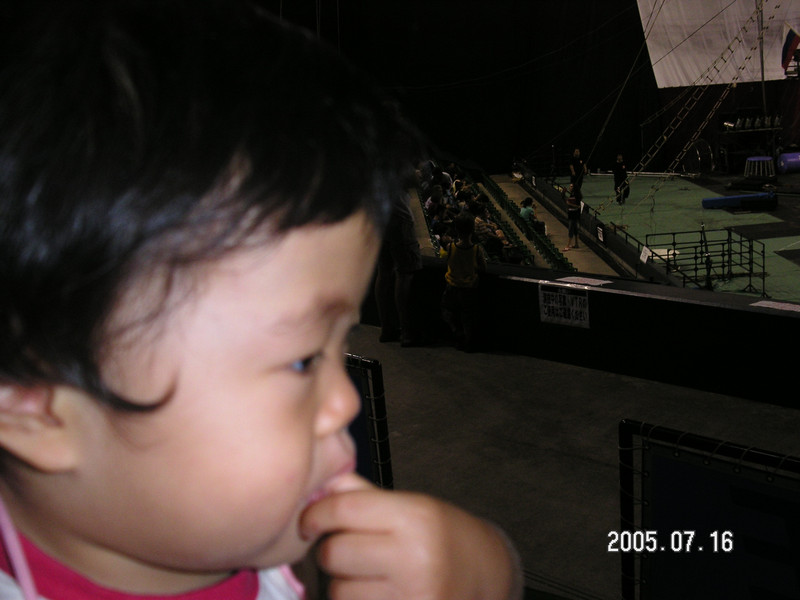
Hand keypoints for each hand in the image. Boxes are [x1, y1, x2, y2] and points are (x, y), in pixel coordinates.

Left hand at [299, 473, 520, 599]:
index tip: (309, 521)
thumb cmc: (443, 537)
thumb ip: (363, 495)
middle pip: (333, 553)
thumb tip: (319, 484)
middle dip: (331, 551)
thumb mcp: (411, 506)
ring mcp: (413, 598)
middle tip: (351, 550)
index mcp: (416, 517)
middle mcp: (415, 558)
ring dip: (343, 585)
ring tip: (371, 577)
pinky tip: (378, 595)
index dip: (315, 514)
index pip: (344, 509)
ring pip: (338, 592)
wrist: (486, 576)